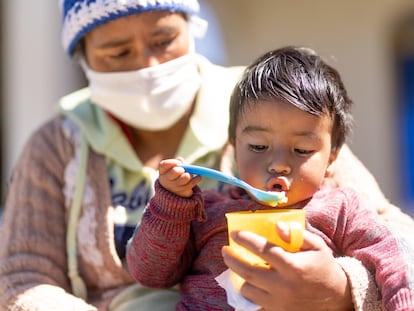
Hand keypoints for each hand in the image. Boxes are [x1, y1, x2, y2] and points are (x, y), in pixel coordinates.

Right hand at [158, 158, 200, 196]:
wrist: (174, 192)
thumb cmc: (174, 176)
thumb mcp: (173, 168)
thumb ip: (176, 163)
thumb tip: (180, 160)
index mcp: (163, 172)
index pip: (164, 165)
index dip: (172, 162)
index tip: (178, 163)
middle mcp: (166, 180)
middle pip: (175, 171)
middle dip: (181, 169)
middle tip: (183, 170)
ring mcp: (174, 188)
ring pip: (185, 177)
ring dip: (190, 174)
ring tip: (189, 174)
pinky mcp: (182, 192)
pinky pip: (192, 184)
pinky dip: (197, 179)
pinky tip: (199, 177)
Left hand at [221, 224, 352, 310]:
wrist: (337, 299)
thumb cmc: (324, 267)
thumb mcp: (317, 246)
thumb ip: (296, 234)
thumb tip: (277, 226)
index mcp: (293, 266)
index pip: (263, 250)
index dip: (246, 240)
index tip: (234, 233)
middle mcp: (284, 286)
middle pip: (248, 271)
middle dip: (232, 259)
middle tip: (225, 250)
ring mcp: (279, 302)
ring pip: (248, 289)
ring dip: (240, 276)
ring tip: (238, 266)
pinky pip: (255, 303)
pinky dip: (248, 292)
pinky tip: (248, 282)